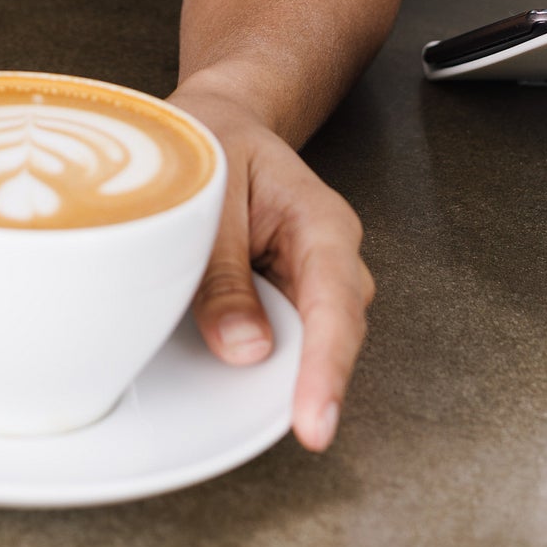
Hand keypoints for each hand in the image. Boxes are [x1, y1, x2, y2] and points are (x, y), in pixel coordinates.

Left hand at [170, 82, 372, 452]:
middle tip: (257, 421)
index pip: (335, 304)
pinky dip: (251, 360)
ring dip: (271, 372)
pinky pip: (276, 342)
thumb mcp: (210, 193)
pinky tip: (215, 361)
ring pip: (303, 345)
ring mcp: (308, 286)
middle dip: (304, 384)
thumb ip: (223, 271)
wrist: (217, 123)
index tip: (314, 423)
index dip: (326, 369)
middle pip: (330, 336)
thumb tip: (245, 350)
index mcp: (322, 223)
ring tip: (218, 376)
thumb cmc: (216, 144)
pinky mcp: (282, 303)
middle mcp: (327, 261)